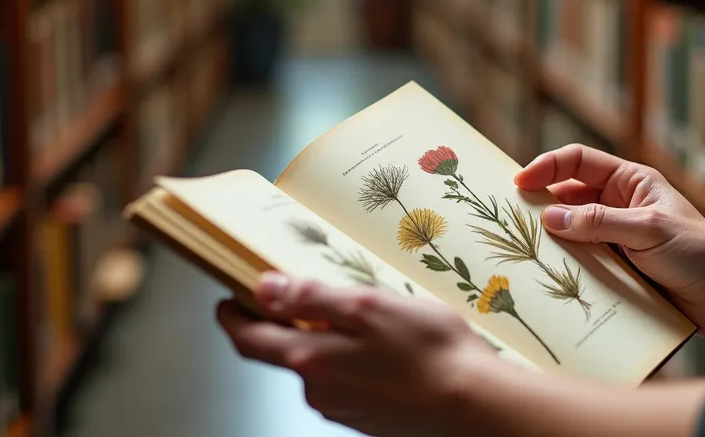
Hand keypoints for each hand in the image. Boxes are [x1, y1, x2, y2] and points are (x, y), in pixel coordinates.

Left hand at [217, 273, 498, 435]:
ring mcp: (344, 409)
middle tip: (299, 289)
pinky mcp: (369, 418)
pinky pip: (346, 381)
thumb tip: (265, 288)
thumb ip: (312, 297)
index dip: (232, 318)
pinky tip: (382, 344)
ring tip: (357, 311)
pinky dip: (350, 358)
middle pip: (284, 352)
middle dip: (285, 321)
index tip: (227, 299)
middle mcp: (319, 392)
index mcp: (310, 361)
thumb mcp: (368, 306)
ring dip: (325, 338)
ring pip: (318, 366)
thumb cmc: (430, 352)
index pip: (250, 341)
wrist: (477, 408)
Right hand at [514, 144, 704, 335]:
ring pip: (570, 234)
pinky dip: (565, 269)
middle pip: (567, 198)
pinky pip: (581, 264)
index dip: (546, 167)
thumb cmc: (698, 252)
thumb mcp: (648, 229)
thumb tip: (550, 217)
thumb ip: (599, 222)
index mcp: (629, 182)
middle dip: (540, 206)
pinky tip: (550, 278)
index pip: (578, 162)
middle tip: (512, 221)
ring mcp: (614, 239)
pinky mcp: (614, 269)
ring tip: (526, 252)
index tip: (519, 182)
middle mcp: (617, 206)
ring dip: (551, 242)